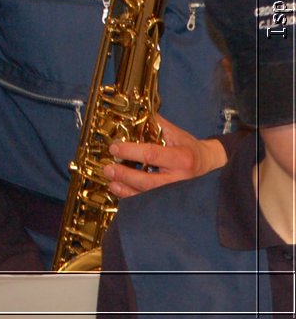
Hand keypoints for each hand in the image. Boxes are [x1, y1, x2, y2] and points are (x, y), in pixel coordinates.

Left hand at [102, 113, 228, 197]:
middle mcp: (180, 180)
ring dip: (126, 190)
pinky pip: (150, 204)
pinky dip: (133, 198)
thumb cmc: (190, 149)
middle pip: (148, 181)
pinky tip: (121, 191)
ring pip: (148, 197)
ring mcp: (176, 195)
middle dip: (125, 175)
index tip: (114, 148)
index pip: (151, 154)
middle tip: (108, 169)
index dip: (130, 151)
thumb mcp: (177, 134)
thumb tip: (134, 114)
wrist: (210, 167)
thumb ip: (156, 125)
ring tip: (111, 182)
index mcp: (182, 158)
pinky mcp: (172, 203)